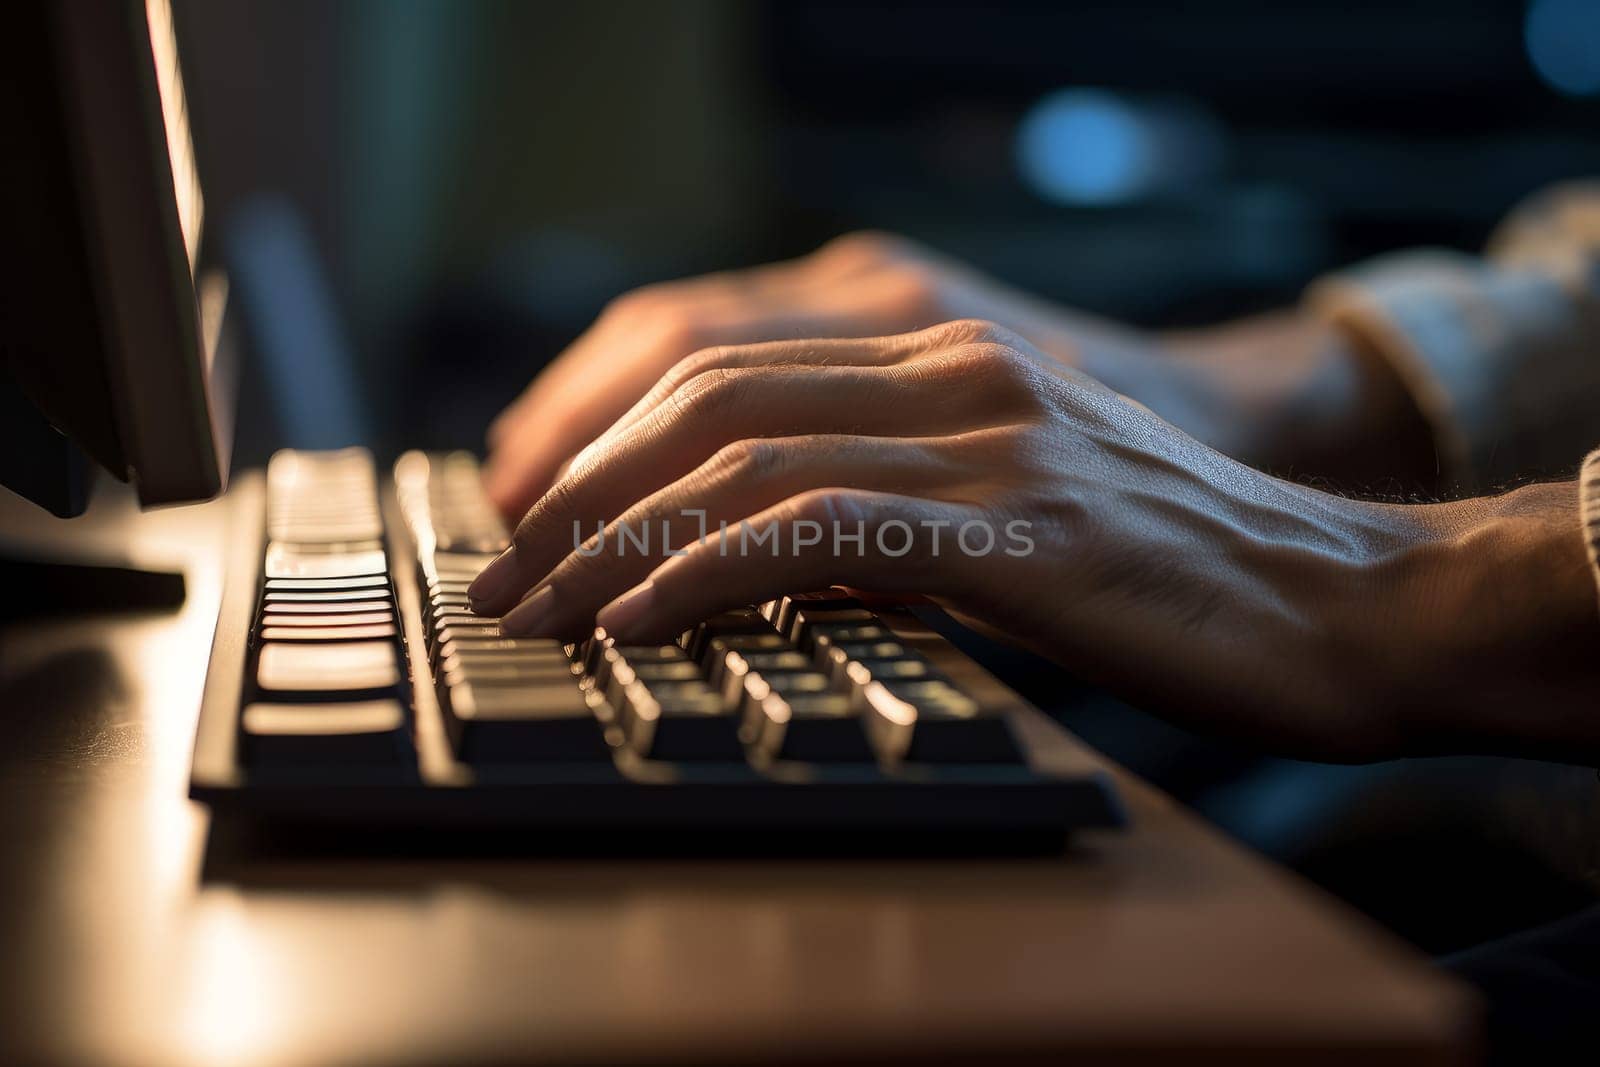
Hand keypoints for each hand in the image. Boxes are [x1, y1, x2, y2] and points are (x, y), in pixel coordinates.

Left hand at [484, 232, 1437, 523]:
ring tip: (535, 609)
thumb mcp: (1007, 512)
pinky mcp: (1018, 521)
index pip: (719, 355)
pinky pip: (819, 531)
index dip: (600, 425)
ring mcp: (990, 433)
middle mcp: (956, 367)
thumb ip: (889, 509)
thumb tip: (751, 559)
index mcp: (944, 353)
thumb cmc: (1171, 574)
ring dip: (614, 540)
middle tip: (501, 566)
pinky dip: (706, 575)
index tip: (528, 505)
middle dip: (578, 485)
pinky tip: (638, 625)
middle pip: (705, 393)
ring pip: (743, 457)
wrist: (1342, 601)